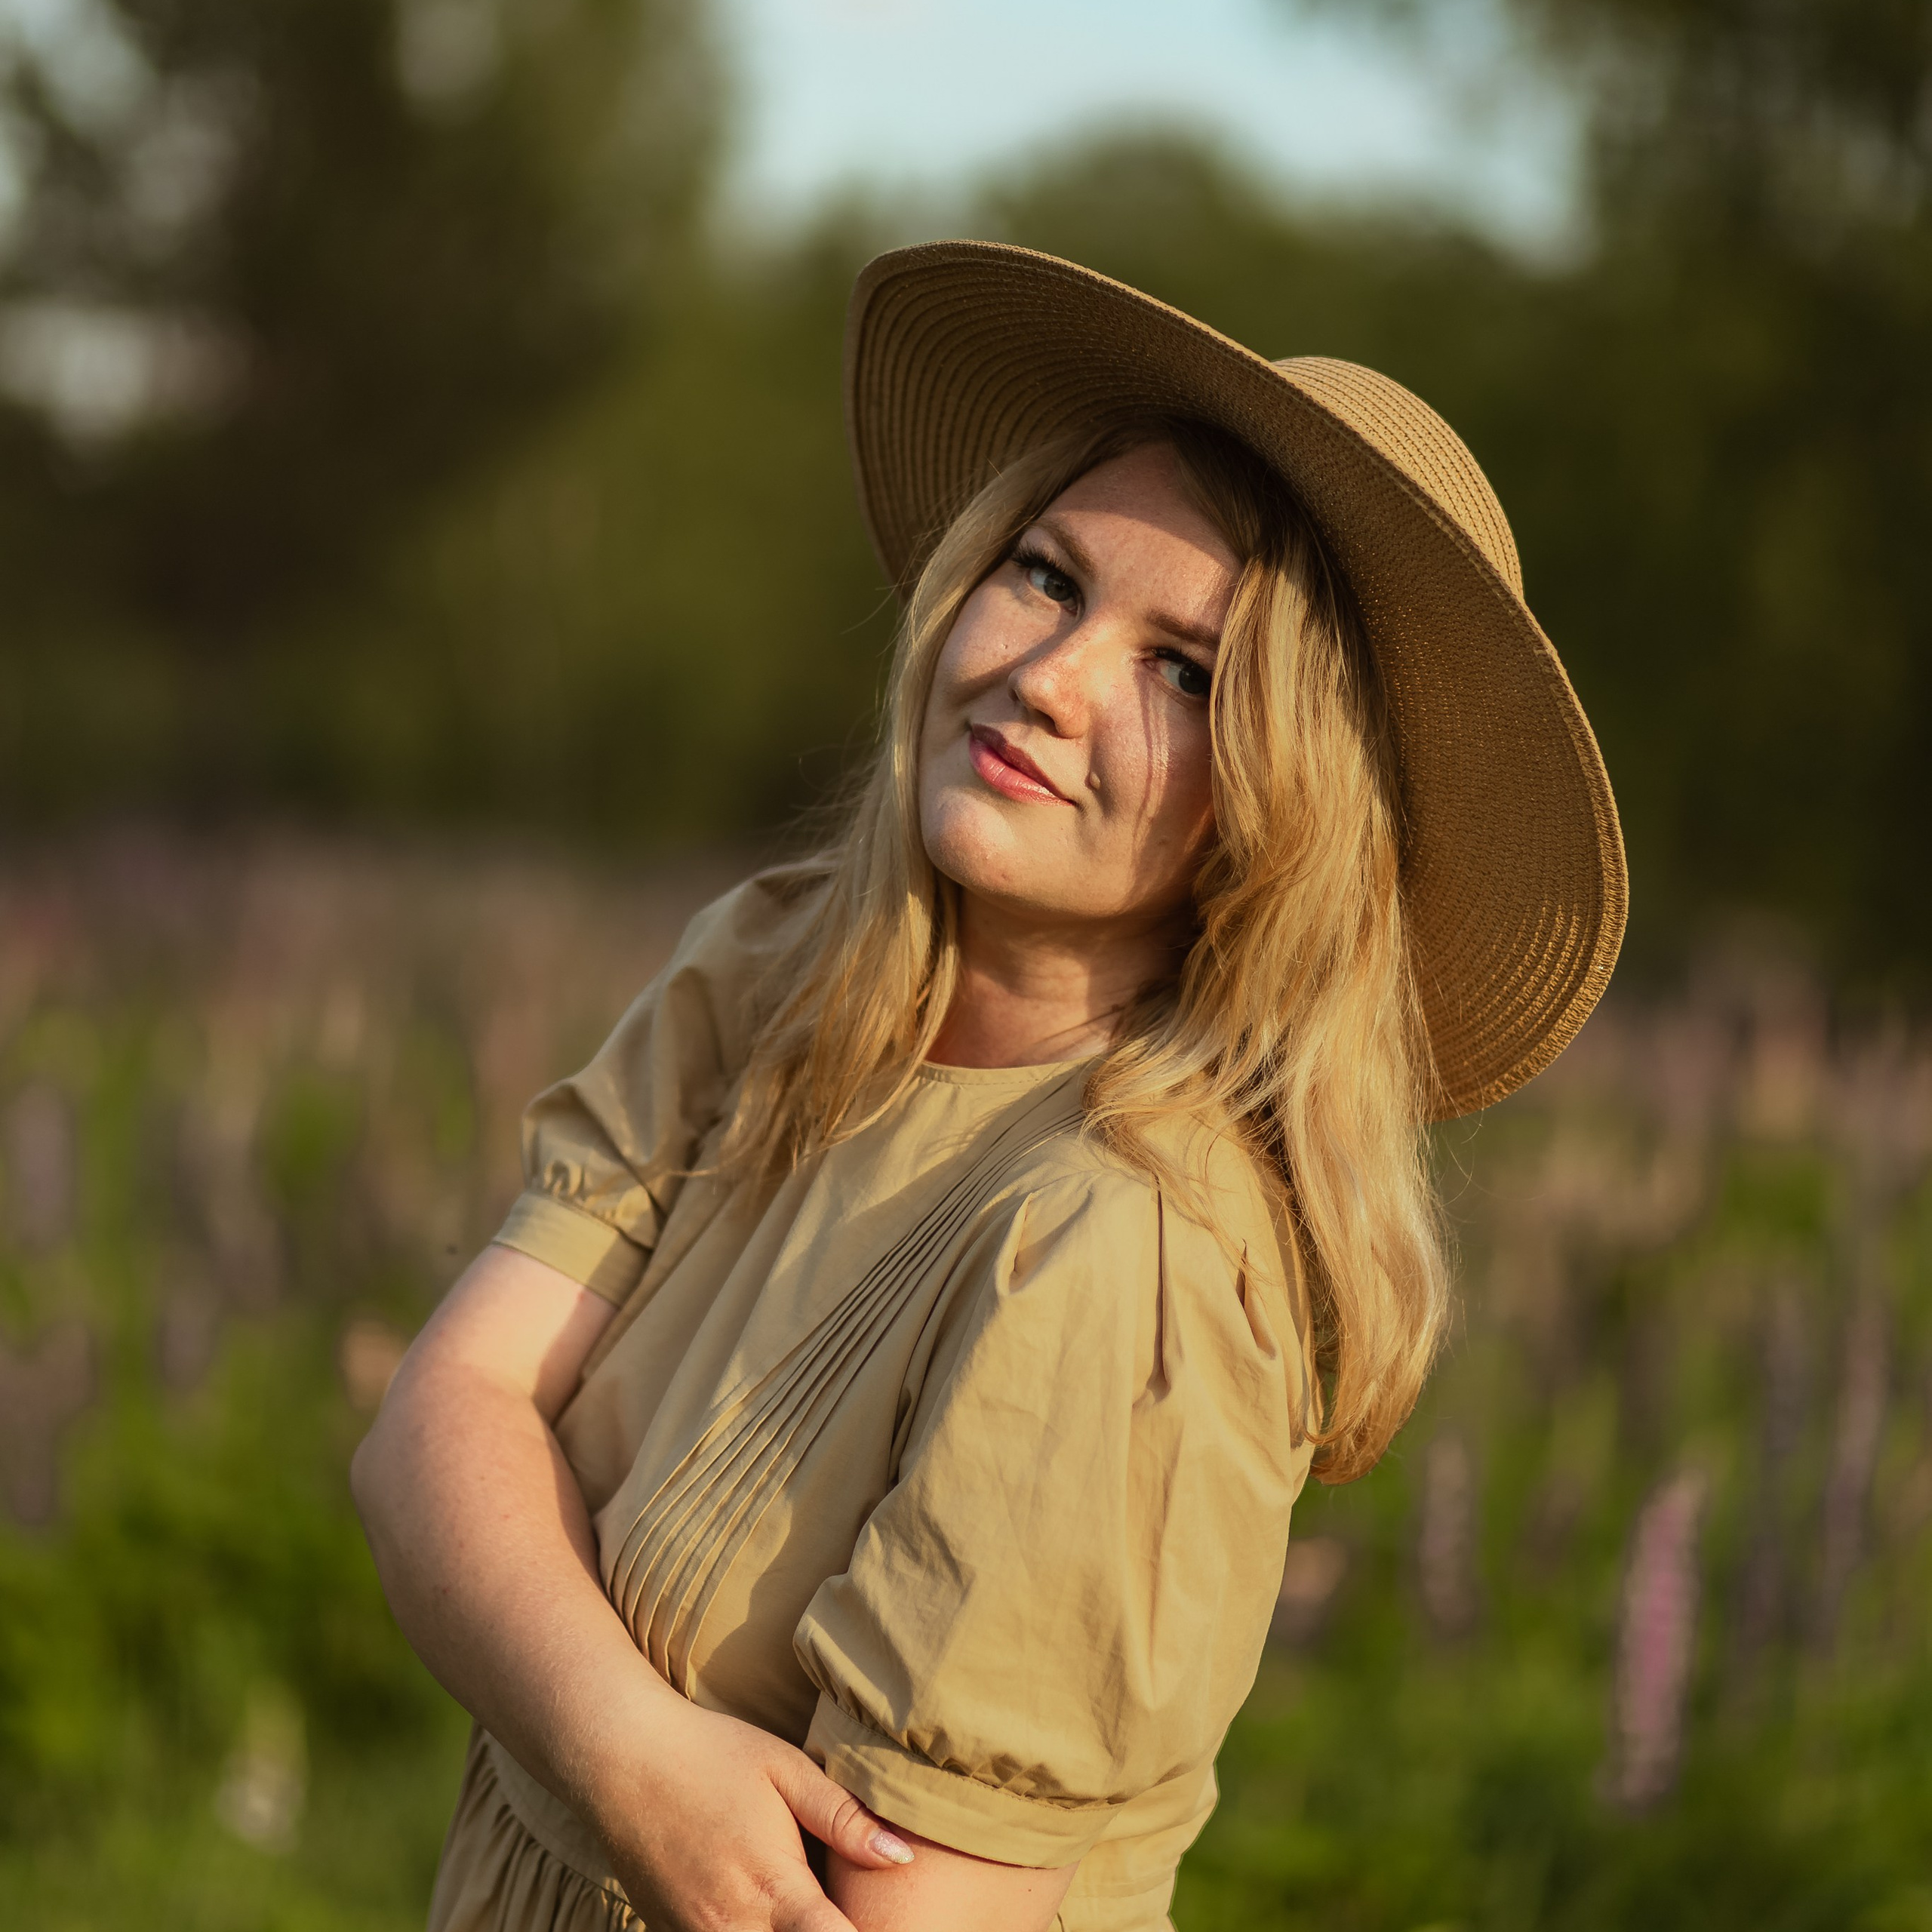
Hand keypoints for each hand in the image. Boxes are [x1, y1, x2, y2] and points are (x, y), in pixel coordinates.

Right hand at [585, 1686, 912, 1931]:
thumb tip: (904, 1857)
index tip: (883, 1924)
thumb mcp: (785, 1770)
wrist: (619, 1758)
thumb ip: (844, 1818)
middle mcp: (734, 1928)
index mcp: (774, 1889)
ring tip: (800, 1906)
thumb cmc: (711, 1754)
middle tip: (839, 1910)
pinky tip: (762, 1909)